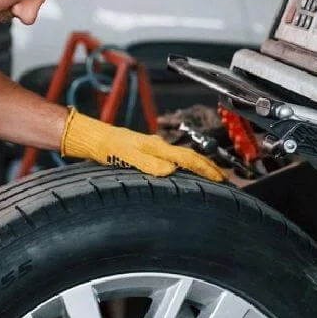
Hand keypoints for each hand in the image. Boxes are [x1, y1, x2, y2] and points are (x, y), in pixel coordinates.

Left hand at [60, 108, 225, 181]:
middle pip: (190, 157)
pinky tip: (182, 173)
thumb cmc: (106, 146)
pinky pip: (172, 160)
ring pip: (182, 158)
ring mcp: (152, 148)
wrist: (92, 138)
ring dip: (198, 167)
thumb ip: (147, 162)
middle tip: (224, 179)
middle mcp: (157, 146)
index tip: (221, 179)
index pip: (188, 159)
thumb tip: (170, 170)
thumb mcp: (125, 156)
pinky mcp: (146, 152)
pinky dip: (184, 167)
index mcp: (156, 147)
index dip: (206, 169)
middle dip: (208, 168)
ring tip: (210, 176)